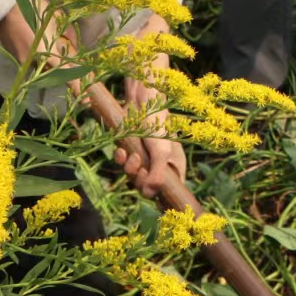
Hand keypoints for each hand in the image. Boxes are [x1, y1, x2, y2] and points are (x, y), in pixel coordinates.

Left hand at [114, 74, 186, 201]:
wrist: (141, 100)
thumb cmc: (157, 124)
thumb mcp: (160, 151)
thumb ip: (157, 174)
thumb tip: (149, 195)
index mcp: (174, 165)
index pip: (169, 190)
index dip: (159, 195)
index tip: (150, 193)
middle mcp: (160, 163)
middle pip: (148, 184)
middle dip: (140, 178)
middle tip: (139, 169)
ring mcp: (145, 156)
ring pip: (134, 174)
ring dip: (130, 168)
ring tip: (131, 156)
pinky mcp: (132, 147)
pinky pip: (124, 162)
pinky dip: (121, 159)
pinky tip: (121, 151)